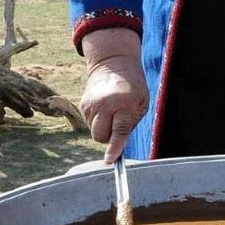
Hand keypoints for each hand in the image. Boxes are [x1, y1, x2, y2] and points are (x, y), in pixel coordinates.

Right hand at [80, 29, 148, 163]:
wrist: (113, 64)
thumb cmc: (133, 86)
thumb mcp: (141, 102)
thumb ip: (131, 123)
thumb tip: (119, 145)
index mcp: (123, 103)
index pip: (119, 131)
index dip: (115, 148)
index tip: (109, 160)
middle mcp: (105, 104)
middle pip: (101, 136)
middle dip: (109, 138)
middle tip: (118, 125)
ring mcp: (91, 104)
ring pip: (94, 132)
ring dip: (104, 129)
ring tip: (112, 113)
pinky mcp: (83, 105)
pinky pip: (89, 124)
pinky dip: (98, 122)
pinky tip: (104, 109)